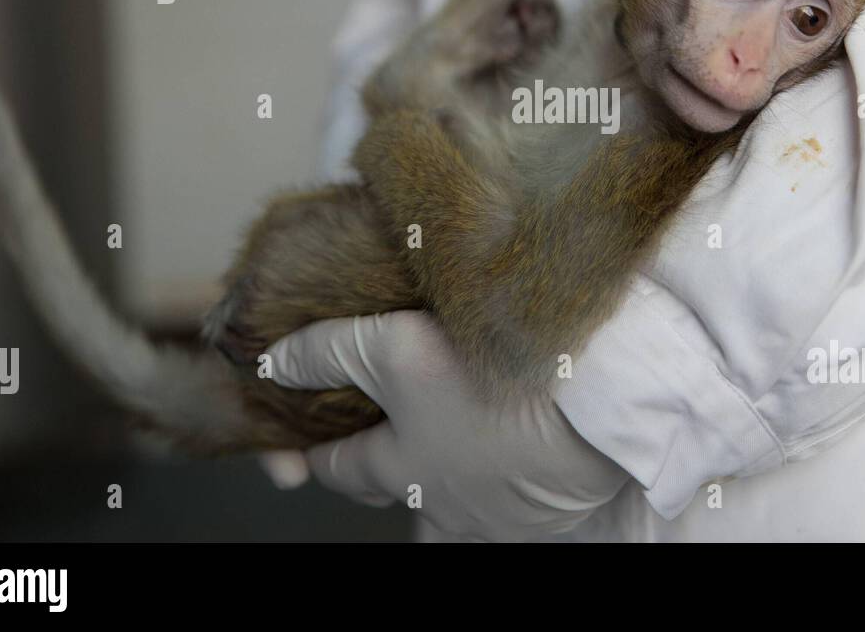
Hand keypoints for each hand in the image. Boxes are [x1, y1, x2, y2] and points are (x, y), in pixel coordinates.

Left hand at [266, 311, 628, 540]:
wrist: (592, 412)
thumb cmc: (488, 383)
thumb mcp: (394, 349)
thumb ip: (329, 351)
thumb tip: (272, 361)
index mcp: (398, 471)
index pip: (338, 468)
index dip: (314, 448)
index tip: (301, 438)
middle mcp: (441, 506)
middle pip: (395, 489)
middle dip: (381, 462)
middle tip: (382, 427)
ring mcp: (496, 515)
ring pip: (454, 496)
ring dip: (446, 466)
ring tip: (454, 424)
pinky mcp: (547, 511)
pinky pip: (510, 497)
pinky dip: (501, 469)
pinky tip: (513, 435)